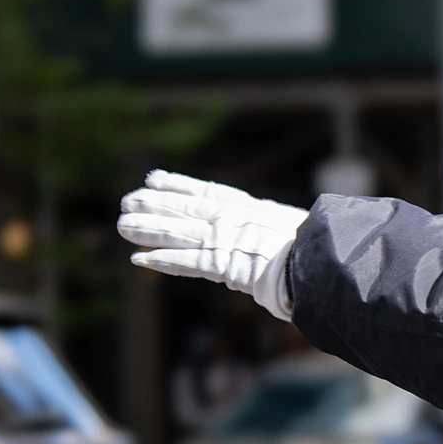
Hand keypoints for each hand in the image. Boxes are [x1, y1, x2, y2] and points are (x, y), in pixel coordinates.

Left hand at [118, 171, 307, 319]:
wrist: (319, 256)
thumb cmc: (317, 244)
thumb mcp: (297, 225)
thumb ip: (278, 227)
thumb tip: (279, 228)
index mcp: (249, 207)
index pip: (206, 192)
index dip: (177, 185)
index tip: (154, 178)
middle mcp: (231, 219)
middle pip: (183, 209)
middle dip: (153, 204)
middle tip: (127, 200)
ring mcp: (224, 240)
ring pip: (176, 232)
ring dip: (147, 229)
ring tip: (123, 225)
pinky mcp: (221, 264)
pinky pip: (185, 262)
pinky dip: (161, 260)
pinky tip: (140, 260)